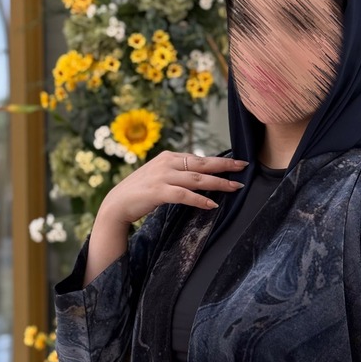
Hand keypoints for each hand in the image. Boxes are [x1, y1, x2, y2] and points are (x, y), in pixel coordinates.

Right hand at [100, 151, 247, 226]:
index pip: (198, 158)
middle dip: (225, 166)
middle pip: (202, 163)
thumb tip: (200, 176)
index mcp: (168, 157)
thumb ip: (178, 173)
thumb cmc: (140, 192)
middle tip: (243, 167)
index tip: (237, 163)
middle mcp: (167, 163)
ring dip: (218, 183)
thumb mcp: (160, 176)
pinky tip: (212, 204)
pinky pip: (184, 195)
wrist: (117, 203)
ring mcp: (162, 176)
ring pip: (197, 178)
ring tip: (235, 187)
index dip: (219, 161)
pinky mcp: (158, 191)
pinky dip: (199, 199)